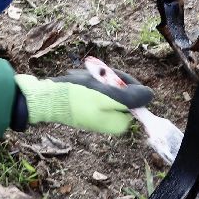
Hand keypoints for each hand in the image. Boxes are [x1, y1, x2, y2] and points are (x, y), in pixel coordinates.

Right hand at [14, 72, 153, 135]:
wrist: (48, 99)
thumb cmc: (79, 97)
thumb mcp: (110, 96)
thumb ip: (133, 97)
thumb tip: (150, 96)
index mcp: (120, 123)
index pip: (134, 96)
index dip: (124, 81)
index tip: (109, 78)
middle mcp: (110, 121)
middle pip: (122, 91)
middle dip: (109, 80)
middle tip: (96, 76)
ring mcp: (99, 115)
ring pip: (108, 89)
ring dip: (98, 79)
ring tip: (84, 78)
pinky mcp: (87, 109)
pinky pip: (95, 91)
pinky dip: (88, 83)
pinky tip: (78, 81)